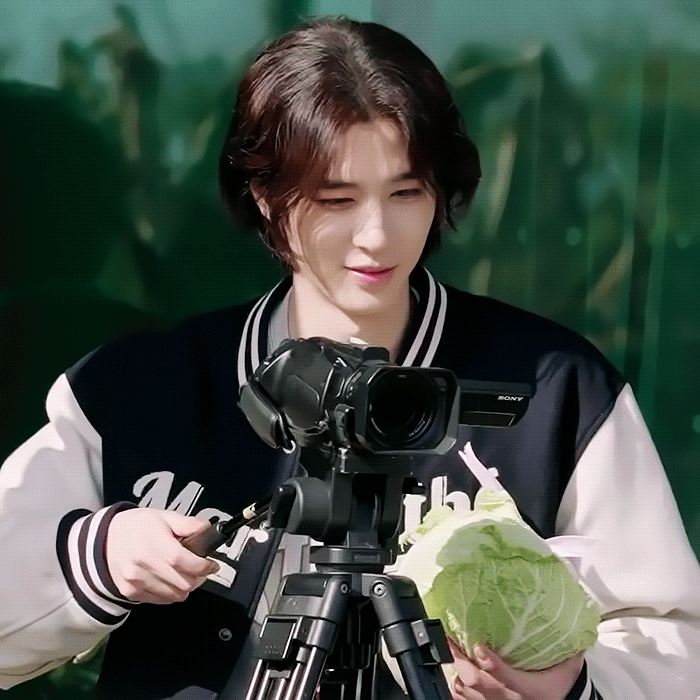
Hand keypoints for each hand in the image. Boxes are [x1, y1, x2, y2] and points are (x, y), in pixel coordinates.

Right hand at [106, 508, 219, 603]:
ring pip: (174, 596)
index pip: (184, 562)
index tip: (212, 565)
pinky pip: (161, 600)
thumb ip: (188, 524)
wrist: (105, 540)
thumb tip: (208, 530)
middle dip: (198, 577)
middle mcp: (143, 565)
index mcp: (153, 543)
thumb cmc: (137, 527)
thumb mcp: (163, 516)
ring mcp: (136, 582)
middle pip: (183, 583)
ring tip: (184, 573)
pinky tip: (169, 579)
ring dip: (185, 586)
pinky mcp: (131, 593)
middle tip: (199, 568)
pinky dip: (170, 593)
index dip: (203, 566)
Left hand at [447, 638, 583, 699]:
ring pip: (466, 692)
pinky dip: (457, 688)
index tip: (478, 646)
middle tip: (451, 639)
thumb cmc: (561, 687)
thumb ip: (565, 646)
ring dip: (457, 672)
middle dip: (460, 660)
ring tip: (451, 652)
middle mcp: (507, 698)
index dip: (489, 662)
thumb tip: (563, 619)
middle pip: (476, 682)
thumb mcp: (566, 667)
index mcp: (526, 687)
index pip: (503, 675)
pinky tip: (456, 675)